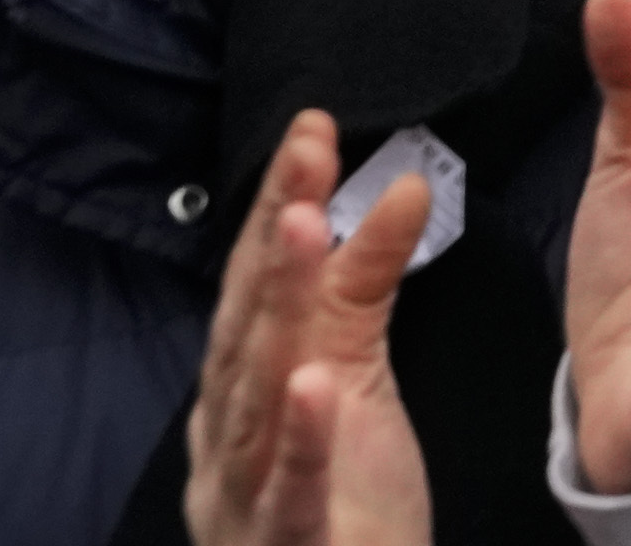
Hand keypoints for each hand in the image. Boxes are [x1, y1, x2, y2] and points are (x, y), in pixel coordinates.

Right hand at [187, 113, 437, 545]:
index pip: (255, 283)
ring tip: (302, 226)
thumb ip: (362, 289)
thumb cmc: (340, 503)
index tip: (312, 127)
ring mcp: (247, 495)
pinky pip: (290, 494)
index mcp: (240, 393)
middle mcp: (229, 437)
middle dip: (272, 236)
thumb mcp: (352, 382)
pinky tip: (313, 382)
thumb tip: (401, 185)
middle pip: (248, 322)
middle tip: (306, 150)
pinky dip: (299, 440)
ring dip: (278, 309)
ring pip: (258, 395)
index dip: (278, 204)